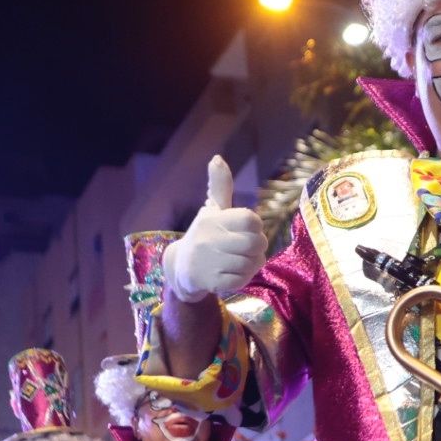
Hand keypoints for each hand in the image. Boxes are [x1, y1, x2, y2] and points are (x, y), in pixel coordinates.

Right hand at [163, 156, 266, 303]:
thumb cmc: (204, 235)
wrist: (181, 268)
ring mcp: (210, 261)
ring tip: (244, 260)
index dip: (256, 226)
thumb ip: (220, 186)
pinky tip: (235, 273)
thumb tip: (217, 158)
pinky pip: (241, 280)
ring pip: (251, 263)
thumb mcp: (212, 210)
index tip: (248, 229)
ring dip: (253, 263)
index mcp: (213, 219)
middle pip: (256, 243)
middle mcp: (210, 239)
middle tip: (251, 248)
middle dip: (259, 246)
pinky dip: (244, 278)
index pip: (251, 220)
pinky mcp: (211, 282)